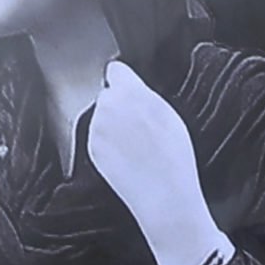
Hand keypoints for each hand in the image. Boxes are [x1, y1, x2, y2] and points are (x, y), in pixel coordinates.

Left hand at [85, 61, 216, 264]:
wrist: (163, 193)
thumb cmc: (173, 156)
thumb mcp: (168, 114)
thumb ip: (144, 94)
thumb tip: (130, 85)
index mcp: (130, 92)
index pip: (115, 71)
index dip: (124, 81)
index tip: (128, 88)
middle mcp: (108, 107)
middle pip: (107, 95)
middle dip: (119, 105)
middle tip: (139, 125)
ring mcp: (97, 128)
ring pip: (101, 116)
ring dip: (113, 124)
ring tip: (135, 144)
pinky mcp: (91, 148)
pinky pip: (98, 137)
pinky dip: (108, 143)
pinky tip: (127, 155)